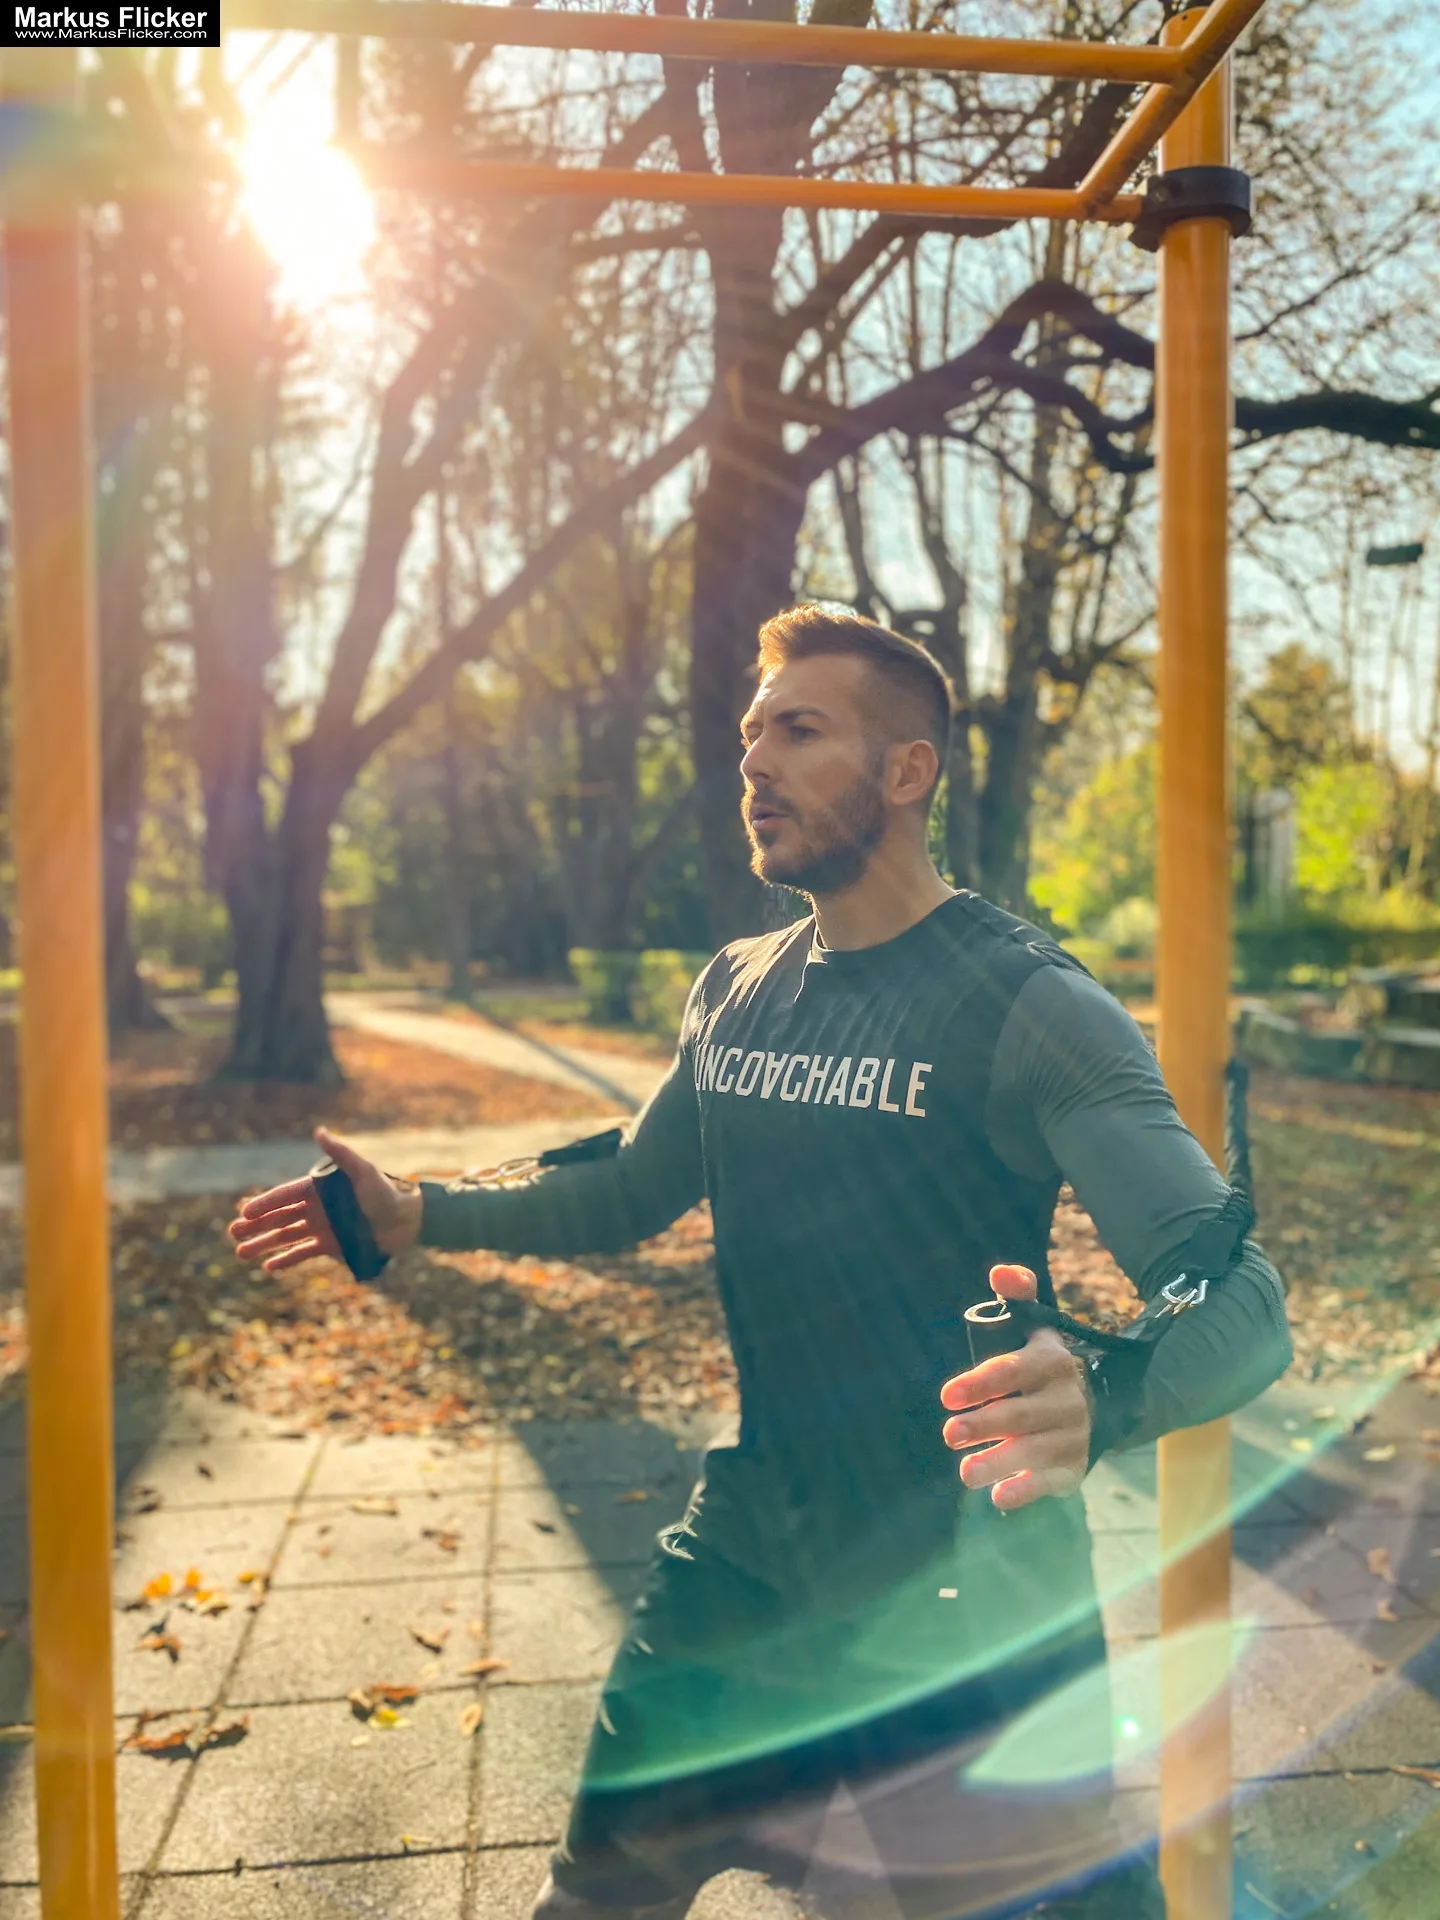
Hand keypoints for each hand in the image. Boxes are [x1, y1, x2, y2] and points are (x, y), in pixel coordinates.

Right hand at [228, 1127, 423, 1273]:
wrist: (407, 1221)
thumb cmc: (386, 1192)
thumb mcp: (363, 1171)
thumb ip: (340, 1153)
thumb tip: (319, 1131)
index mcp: (319, 1188)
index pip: (285, 1195)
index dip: (264, 1204)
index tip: (244, 1211)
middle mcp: (316, 1207)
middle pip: (279, 1217)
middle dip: (255, 1225)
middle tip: (232, 1233)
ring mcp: (321, 1227)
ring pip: (285, 1237)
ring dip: (264, 1244)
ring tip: (241, 1253)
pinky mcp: (330, 1246)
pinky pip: (302, 1253)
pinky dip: (285, 1260)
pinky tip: (268, 1267)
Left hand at [938, 1262, 1092, 1510]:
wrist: (1101, 1403)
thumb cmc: (1046, 1365)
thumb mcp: (1038, 1327)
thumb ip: (1019, 1296)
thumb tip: (1000, 1273)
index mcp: (1052, 1362)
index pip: (1012, 1370)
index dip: (981, 1382)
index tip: (947, 1396)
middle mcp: (1066, 1401)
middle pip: (1020, 1414)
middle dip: (984, 1424)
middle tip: (949, 1433)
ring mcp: (1072, 1436)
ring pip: (1033, 1452)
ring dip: (999, 1462)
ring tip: (965, 1473)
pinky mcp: (1073, 1468)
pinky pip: (1050, 1482)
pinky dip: (1026, 1491)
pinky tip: (999, 1498)